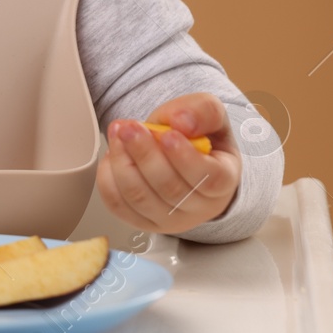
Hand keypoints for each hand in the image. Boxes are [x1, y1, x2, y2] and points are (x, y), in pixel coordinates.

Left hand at [95, 92, 241, 233]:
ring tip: (118, 134)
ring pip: (140, 198)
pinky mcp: (142, 221)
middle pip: (169, 189)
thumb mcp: (209, 114)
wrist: (180, 155)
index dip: (186, 159)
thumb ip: (202, 111)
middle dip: (144, 154)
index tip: (168, 135)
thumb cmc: (197, 138)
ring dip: (123, 163)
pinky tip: (113, 155)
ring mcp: (170, 219)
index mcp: (224, 180)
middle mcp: (199, 207)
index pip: (209, 179)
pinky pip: (119, 205)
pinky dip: (108, 178)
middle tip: (129, 127)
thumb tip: (181, 122)